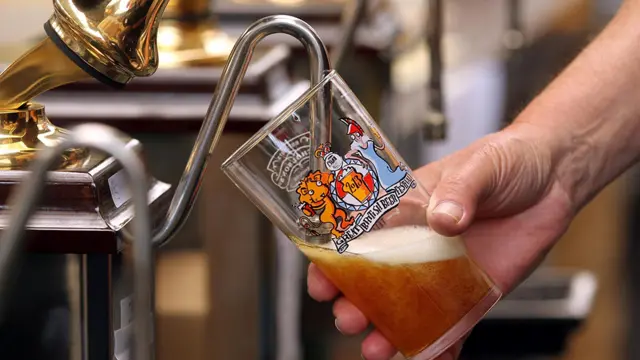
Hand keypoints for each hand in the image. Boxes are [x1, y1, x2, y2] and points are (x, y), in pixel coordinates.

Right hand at [307, 123, 576, 358]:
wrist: (554, 175)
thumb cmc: (507, 159)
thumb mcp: (480, 166)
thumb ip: (460, 191)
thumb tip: (443, 219)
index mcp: (405, 209)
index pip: (358, 238)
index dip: (335, 262)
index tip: (323, 282)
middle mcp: (418, 244)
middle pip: (376, 281)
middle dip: (356, 303)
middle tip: (349, 319)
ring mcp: (445, 271)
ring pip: (408, 308)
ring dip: (390, 330)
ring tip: (378, 348)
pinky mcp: (475, 290)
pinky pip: (454, 324)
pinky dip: (440, 347)